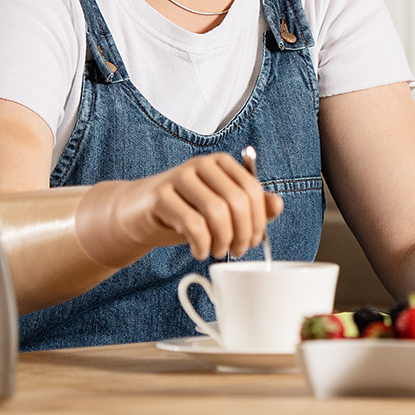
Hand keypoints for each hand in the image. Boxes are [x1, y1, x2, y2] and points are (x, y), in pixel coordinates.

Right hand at [74, 153, 284, 267]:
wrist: (137, 213)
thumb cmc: (184, 212)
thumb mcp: (221, 211)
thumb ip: (251, 207)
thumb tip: (277, 204)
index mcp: (221, 163)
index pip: (253, 189)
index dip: (258, 220)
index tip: (252, 242)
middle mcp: (202, 164)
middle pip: (237, 201)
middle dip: (242, 233)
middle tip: (236, 251)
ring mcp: (179, 177)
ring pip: (216, 212)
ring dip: (222, 241)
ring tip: (216, 252)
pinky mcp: (160, 195)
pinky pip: (192, 223)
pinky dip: (201, 244)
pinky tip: (199, 251)